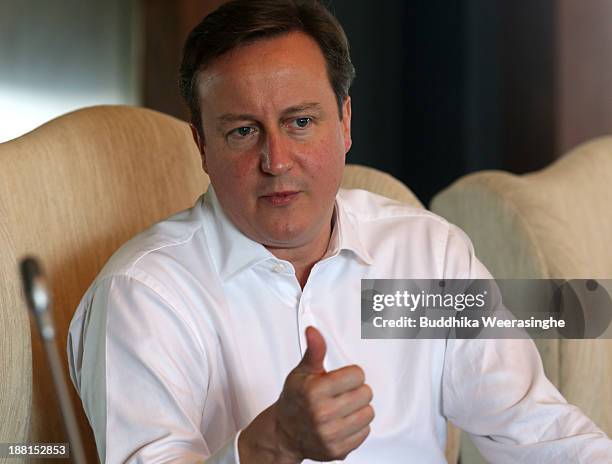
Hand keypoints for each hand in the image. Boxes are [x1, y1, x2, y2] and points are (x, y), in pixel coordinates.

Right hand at [238, 326, 373, 462]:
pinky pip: (365, 432)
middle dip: (355, 391)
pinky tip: (343, 422)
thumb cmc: (294, 400)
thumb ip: (314, 350)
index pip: (357, 375)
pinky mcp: (337, 450)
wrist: (284, 432)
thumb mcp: (302, 372)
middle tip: (341, 394)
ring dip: (359, 409)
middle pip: (366, 394)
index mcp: (314, 391)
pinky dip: (357, 427)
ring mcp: (330, 434)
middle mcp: (322, 414)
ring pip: (368, 414)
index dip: (350, 375)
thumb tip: (313, 331)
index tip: (340, 379)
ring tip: (343, 408)